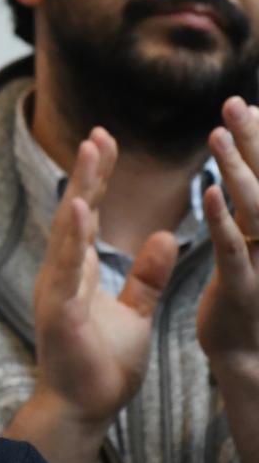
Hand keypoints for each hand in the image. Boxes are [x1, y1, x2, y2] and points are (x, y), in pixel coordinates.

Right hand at [32, 129, 175, 429]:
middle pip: (76, 214)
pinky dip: (72, 239)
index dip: (97, 179)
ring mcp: (57, 291)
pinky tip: (79, 211)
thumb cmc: (102, 365)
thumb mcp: (135, 313)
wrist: (84, 407)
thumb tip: (161, 238)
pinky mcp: (59, 311)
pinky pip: (67, 269)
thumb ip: (145, 277)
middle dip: (88, 173)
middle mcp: (61, 274)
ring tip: (90, 155)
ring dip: (80, 191)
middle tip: (98, 133)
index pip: (88, 216)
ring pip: (68, 233)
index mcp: (77, 273)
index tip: (106, 141)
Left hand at [200, 98, 258, 377]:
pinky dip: (223, 219)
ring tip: (217, 134)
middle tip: (235, 102)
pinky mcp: (244, 288)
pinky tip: (208, 192)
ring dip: (237, 170)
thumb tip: (246, 168)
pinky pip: (234, 249)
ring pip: (257, 209)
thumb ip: (253, 206)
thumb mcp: (258, 244)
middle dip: (255, 141)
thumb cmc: (250, 295)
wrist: (251, 359)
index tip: (251, 105)